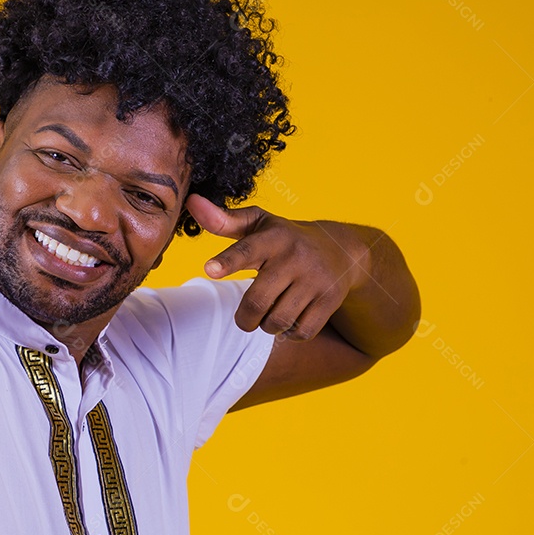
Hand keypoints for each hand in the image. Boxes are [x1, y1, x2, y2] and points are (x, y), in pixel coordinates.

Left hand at [184, 194, 369, 340]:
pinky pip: (300, 332)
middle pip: (257, 301)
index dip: (227, 261)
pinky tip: (289, 319)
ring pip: (278, 321)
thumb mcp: (259, 224)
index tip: (209, 269)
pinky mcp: (330, 301)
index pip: (247, 249)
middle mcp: (295, 257)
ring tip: (269, 314)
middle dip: (244, 318)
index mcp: (273, 238)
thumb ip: (223, 221)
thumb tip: (191, 201)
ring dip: (267, 326)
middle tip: (245, 318)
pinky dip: (289, 333)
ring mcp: (315, 280)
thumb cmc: (285, 238)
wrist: (342, 249)